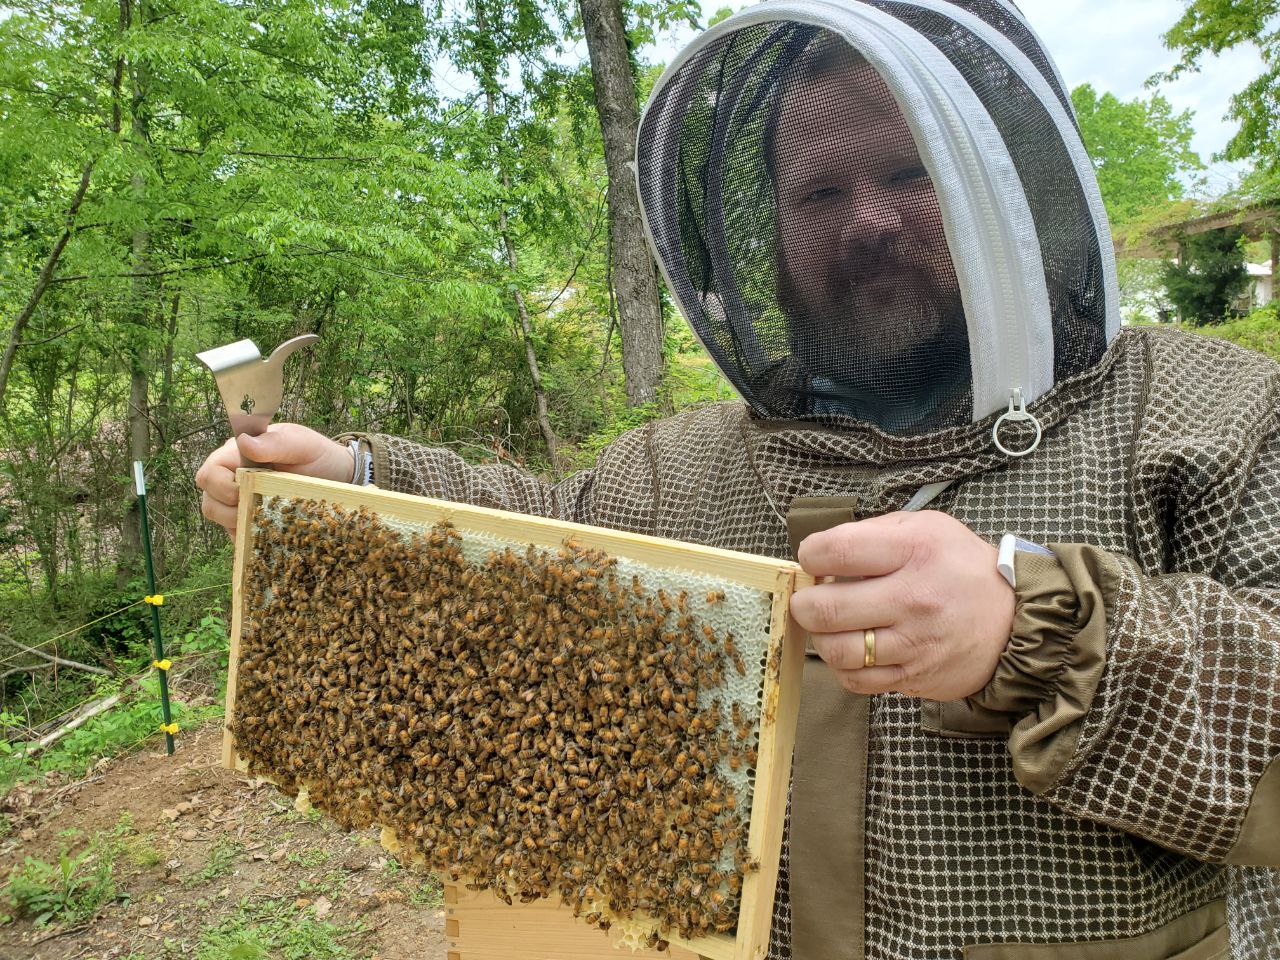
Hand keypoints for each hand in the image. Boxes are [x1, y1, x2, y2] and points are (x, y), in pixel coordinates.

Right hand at [195, 423, 355, 536]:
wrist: (338, 476)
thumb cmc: (317, 455)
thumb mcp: (303, 444)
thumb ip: (276, 443)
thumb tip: (244, 442)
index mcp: (238, 456)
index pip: (209, 473)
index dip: (220, 487)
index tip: (244, 492)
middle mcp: (233, 479)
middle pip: (209, 501)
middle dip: (228, 510)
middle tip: (257, 508)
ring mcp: (240, 502)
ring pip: (219, 520)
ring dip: (238, 524)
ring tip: (265, 518)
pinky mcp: (250, 520)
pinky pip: (238, 535)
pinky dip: (249, 536)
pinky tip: (270, 532)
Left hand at [789, 510, 1015, 700]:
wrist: (1016, 619)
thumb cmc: (961, 567)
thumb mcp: (927, 527)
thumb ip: (873, 532)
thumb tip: (822, 551)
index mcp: (914, 550)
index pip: (836, 551)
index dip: (810, 555)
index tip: (813, 558)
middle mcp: (913, 598)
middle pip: (825, 608)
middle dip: (804, 602)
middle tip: (809, 598)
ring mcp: (913, 643)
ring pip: (836, 650)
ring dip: (821, 637)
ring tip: (831, 625)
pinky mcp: (914, 677)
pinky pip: (856, 681)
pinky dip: (843, 666)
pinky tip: (852, 648)